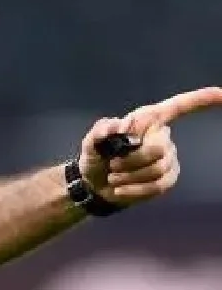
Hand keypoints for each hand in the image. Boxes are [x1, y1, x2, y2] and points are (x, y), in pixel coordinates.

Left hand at [78, 86, 221, 205]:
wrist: (95, 184)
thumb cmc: (95, 156)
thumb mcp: (90, 141)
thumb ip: (100, 131)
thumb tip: (117, 128)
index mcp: (147, 120)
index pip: (177, 107)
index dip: (200, 100)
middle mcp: (162, 136)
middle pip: (159, 148)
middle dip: (131, 160)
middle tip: (112, 164)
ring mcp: (168, 158)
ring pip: (158, 169)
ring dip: (129, 176)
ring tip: (114, 176)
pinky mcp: (168, 178)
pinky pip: (159, 185)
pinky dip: (135, 190)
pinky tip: (119, 190)